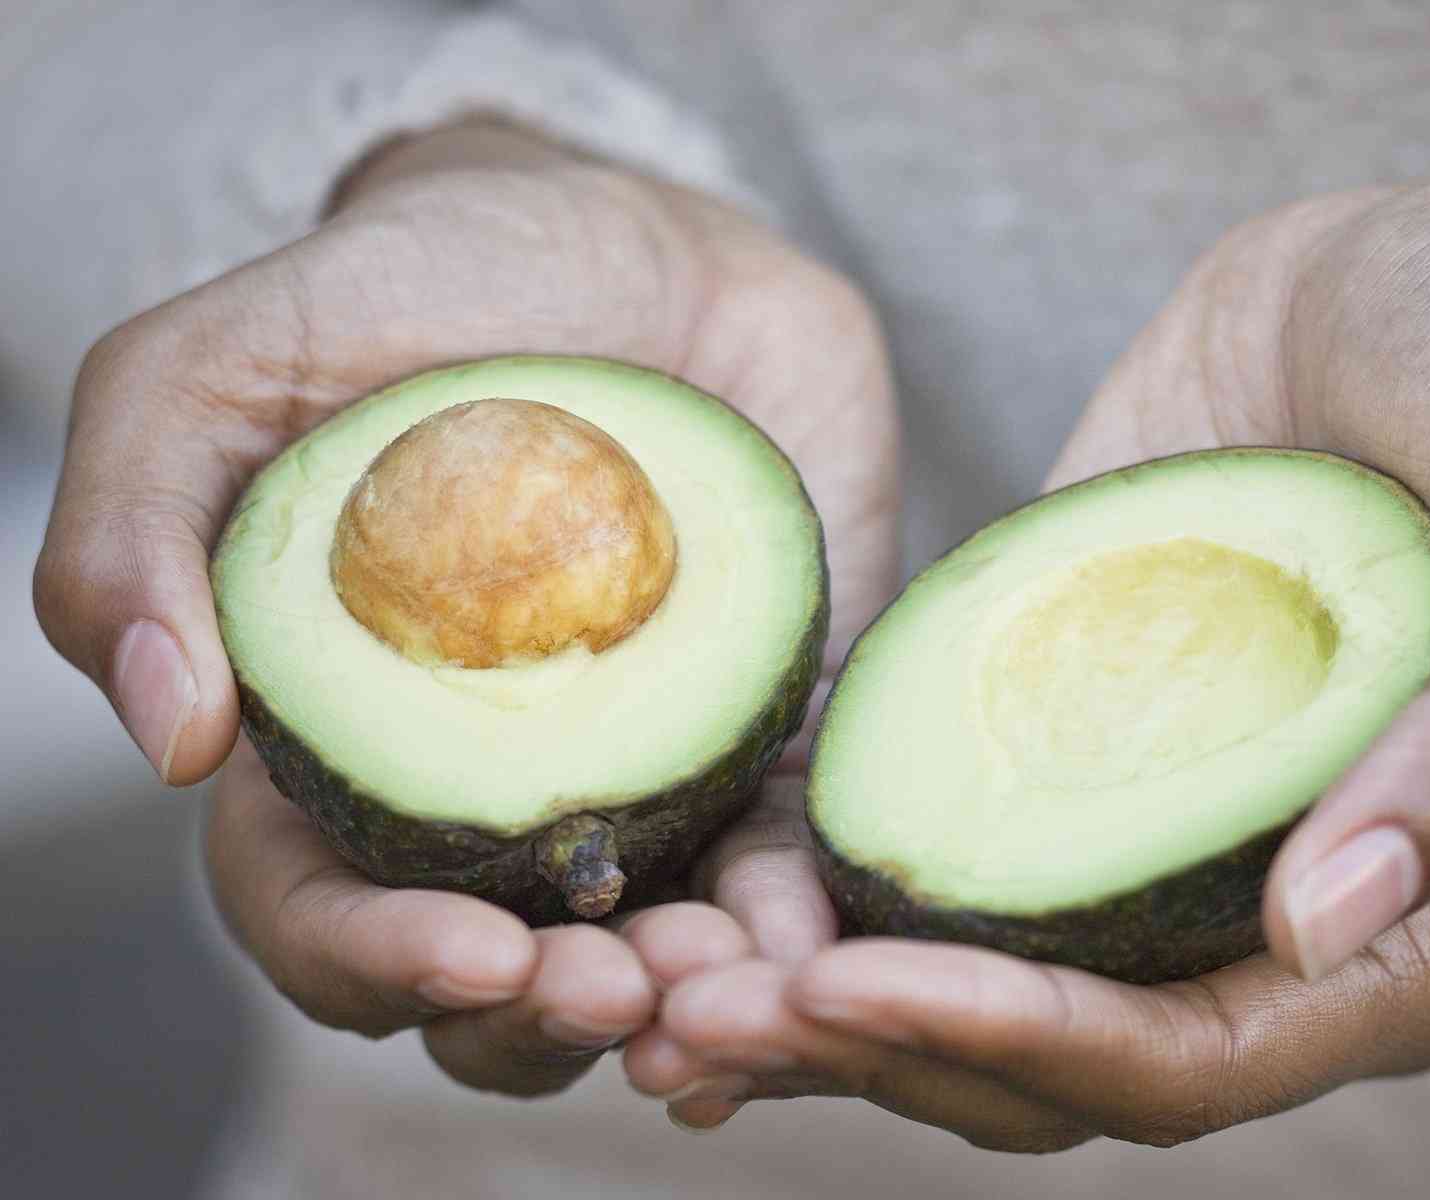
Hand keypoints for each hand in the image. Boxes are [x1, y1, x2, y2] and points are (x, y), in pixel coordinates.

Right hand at [35, 118, 897, 1094]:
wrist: (642, 246)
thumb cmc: (420, 290)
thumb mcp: (219, 368)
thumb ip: (131, 535)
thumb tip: (172, 739)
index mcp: (331, 750)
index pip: (320, 917)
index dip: (377, 963)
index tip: (477, 954)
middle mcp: (481, 796)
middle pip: (492, 983)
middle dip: (550, 1016)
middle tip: (621, 989)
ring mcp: (635, 780)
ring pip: (645, 960)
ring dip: (687, 1001)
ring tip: (737, 977)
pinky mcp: (769, 742)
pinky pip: (787, 869)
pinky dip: (801, 929)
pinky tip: (824, 951)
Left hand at [624, 174, 1429, 1141]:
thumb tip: (1321, 926)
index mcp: (1411, 937)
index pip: (1196, 1060)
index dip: (1024, 1046)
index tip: (853, 992)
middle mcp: (1271, 929)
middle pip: (1054, 1062)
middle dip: (879, 1054)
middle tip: (688, 1015)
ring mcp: (1148, 845)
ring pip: (970, 990)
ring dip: (815, 1007)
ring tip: (650, 973)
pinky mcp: (1057, 749)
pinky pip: (930, 860)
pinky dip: (819, 894)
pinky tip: (696, 880)